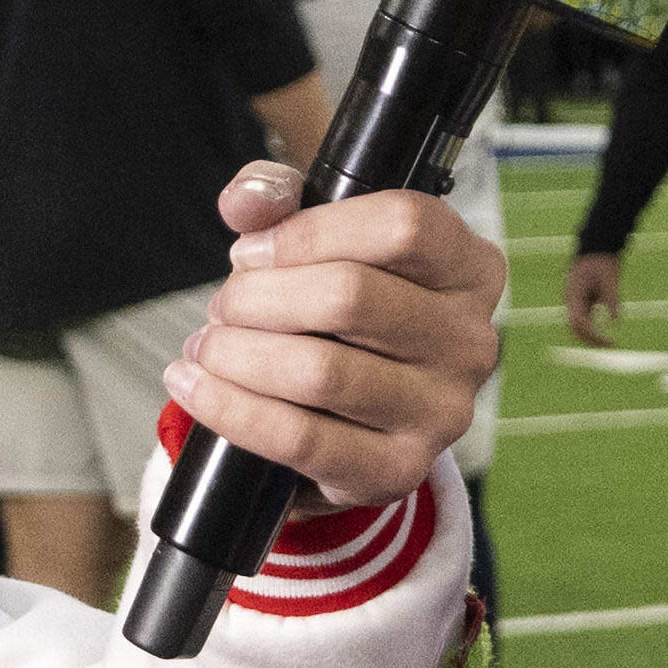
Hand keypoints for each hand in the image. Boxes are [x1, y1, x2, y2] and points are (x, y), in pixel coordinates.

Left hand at [168, 162, 499, 510]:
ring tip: (209, 347)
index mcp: (469, 269)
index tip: (253, 251)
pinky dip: (233, 410)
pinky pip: (300, 440)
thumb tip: (246, 202)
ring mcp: (441, 412)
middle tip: (224, 306)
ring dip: (238, 354)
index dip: (309, 232)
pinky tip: (198, 389)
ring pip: (321, 371)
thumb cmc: (338, 315)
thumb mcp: (318, 239)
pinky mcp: (397, 470)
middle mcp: (470, 340)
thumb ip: (278, 197)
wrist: (349, 416)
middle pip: (352, 296)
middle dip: (259, 297)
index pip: (403, 225)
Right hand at [561, 248, 623, 347]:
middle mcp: (571, 299)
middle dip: (590, 339)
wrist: (596, 247)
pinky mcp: (582, 300)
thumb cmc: (602, 261)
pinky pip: (584, 319)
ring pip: (578, 325)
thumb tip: (616, 321)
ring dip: (590, 336)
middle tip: (609, 345)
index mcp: (574, 293)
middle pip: (575, 327)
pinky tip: (605, 335)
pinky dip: (593, 328)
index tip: (608, 340)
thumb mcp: (610, 279)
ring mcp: (575, 300)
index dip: (591, 334)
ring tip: (608, 343)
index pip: (578, 321)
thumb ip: (612, 299)